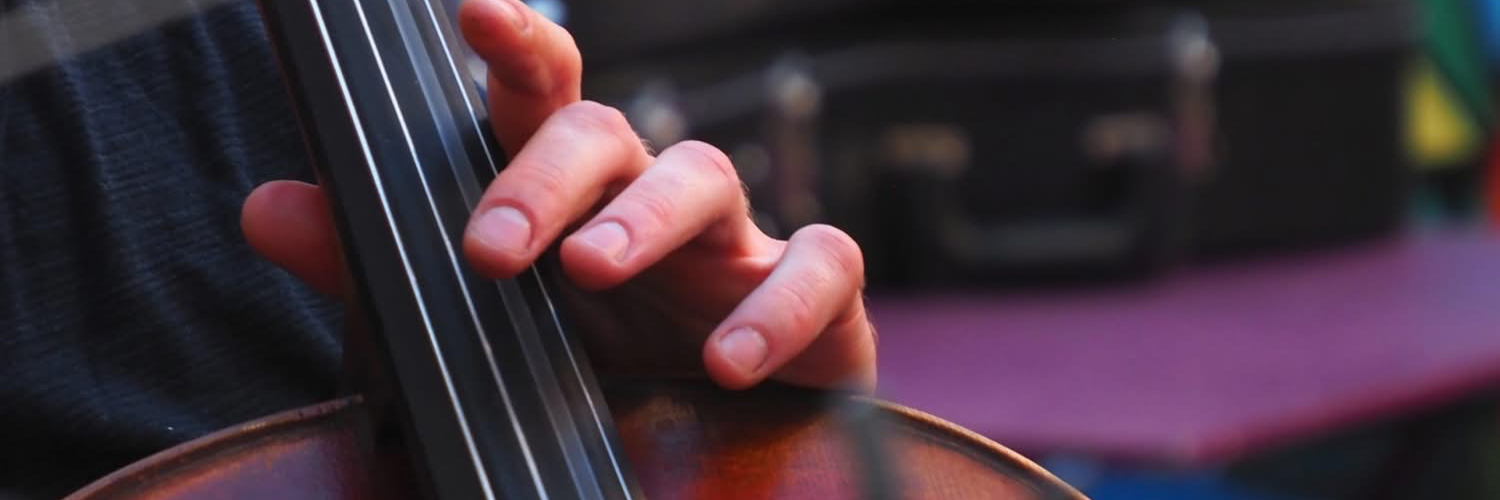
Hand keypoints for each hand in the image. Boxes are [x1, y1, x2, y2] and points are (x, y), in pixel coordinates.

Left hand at [239, 0, 875, 391]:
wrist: (725, 452)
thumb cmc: (603, 367)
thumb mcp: (487, 325)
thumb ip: (380, 273)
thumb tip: (267, 206)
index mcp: (574, 198)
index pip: (543, 99)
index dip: (518, 45)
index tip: (474, 12)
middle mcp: (652, 202)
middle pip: (611, 132)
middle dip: (548, 175)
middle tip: (493, 244)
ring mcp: (739, 245)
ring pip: (708, 176)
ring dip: (646, 219)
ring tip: (592, 270)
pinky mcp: (820, 303)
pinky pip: (823, 267)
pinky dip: (778, 307)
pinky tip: (728, 362)